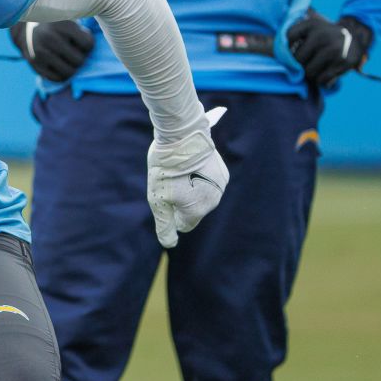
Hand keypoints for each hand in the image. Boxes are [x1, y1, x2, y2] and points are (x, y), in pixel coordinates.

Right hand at [9, 20, 94, 81]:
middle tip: (74, 50)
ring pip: (69, 72)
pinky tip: (59, 65)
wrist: (26, 26)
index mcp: (61, 24)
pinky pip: (57, 78)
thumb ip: (84, 30)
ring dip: (72, 67)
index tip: (80, 39)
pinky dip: (62, 74)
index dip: (87, 44)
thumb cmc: (57, 23)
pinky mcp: (34, 64)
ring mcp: (40, 52)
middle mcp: (49, 37)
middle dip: (80, 57)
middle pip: (79, 60)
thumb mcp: (70, 18)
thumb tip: (103, 43)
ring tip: (67, 58)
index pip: (87, 44)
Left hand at [147, 107, 228, 248]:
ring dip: (190, 186)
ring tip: (180, 170)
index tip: (165, 195)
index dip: (171, 213)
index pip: (184, 225)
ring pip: (201, 194)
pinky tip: (190, 164)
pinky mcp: (222, 172)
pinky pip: (208, 181)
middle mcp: (214, 201)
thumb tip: (169, 244)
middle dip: (181, 199)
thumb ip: (165, 225)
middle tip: (170, 179)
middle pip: (193, 209)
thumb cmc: (166, 169)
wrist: (183, 136)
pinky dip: (199, 176)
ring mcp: (220, 186)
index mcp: (197, 211)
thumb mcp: (157, 199)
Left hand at [286, 12, 372, 86]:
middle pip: (297, 61)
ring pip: (309, 73)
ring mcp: (334, 49)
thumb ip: (289, 37)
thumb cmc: (324, 36)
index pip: (287, 39)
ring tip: (317, 68)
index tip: (291, 53)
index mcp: (311, 25)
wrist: (356, 37)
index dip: (285, 51)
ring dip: (310, 75)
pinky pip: (322, 80)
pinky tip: (326, 73)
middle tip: (306, 64)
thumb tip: (263, 53)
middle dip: (299, 66)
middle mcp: (322, 35)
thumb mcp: (309, 29)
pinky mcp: (344, 62)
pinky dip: (321, 81)